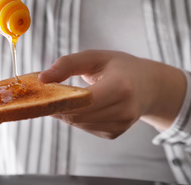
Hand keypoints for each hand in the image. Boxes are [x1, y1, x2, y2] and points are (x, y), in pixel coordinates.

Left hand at [38, 50, 185, 138]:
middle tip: (44, 94)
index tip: (41, 92)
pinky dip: (76, 117)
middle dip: (56, 106)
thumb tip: (42, 79)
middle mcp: (124, 109)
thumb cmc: (119, 67)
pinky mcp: (114, 133)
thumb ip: (67, 64)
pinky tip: (80, 105)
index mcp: (121, 87)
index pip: (83, 101)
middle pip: (77, 116)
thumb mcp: (95, 57)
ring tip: (62, 96)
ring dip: (64, 112)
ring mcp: (121, 125)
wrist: (148, 86)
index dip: (59, 99)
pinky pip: (85, 128)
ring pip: (78, 124)